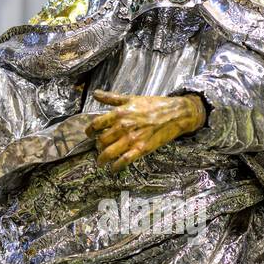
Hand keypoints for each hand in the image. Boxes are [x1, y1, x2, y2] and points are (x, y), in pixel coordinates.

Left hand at [86, 91, 205, 170]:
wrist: (175, 114)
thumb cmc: (154, 105)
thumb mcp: (131, 98)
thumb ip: (111, 98)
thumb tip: (96, 94)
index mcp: (119, 113)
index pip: (96, 124)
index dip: (89, 131)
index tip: (89, 134)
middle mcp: (123, 127)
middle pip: (101, 141)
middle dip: (97, 146)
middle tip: (98, 148)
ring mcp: (132, 139)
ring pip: (109, 152)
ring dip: (102, 159)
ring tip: (101, 162)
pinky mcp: (141, 149)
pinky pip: (124, 161)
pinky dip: (116, 166)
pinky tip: (113, 169)